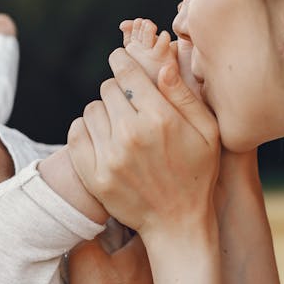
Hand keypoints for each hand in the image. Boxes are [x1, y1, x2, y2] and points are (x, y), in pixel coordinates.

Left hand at [67, 48, 219, 236]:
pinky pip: (76, 133)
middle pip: (108, 88)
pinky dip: (86, 131)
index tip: (121, 61)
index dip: (122, 61)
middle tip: (131, 107)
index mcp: (160, 118)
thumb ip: (184, 96)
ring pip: (92, 110)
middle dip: (119, 92)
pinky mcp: (94, 176)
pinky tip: (103, 139)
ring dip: (104, 113)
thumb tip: (162, 65)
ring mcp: (110, 157)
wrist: (178, 222)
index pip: (126, 71)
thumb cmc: (197, 173)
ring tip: (120, 127)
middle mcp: (132, 135)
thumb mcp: (207, 132)